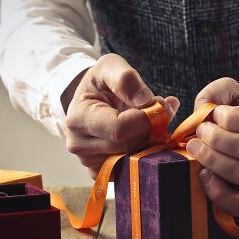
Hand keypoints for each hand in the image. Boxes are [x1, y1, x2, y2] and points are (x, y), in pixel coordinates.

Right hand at [64, 54, 179, 177]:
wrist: (89, 100)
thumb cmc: (100, 83)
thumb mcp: (110, 67)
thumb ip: (127, 79)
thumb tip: (146, 101)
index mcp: (79, 118)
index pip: (119, 129)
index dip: (145, 119)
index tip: (158, 105)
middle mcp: (79, 145)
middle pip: (129, 146)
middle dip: (151, 129)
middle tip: (159, 112)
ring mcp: (89, 162)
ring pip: (133, 160)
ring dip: (150, 142)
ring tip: (150, 122)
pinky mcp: (101, 172)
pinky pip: (131, 170)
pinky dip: (144, 155)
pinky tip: (143, 138)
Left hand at [186, 78, 238, 215]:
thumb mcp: (233, 97)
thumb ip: (218, 92)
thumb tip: (204, 108)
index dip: (232, 118)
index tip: (214, 114)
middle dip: (217, 140)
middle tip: (199, 133)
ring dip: (214, 161)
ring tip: (195, 150)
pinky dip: (218, 192)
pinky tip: (203, 176)